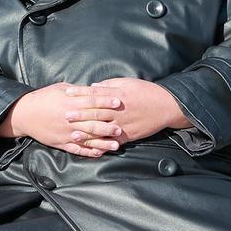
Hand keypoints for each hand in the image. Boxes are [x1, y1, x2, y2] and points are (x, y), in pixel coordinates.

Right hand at [0, 83, 122, 156]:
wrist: (25, 114)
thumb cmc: (44, 97)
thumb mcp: (60, 88)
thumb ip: (78, 91)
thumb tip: (94, 89)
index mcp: (69, 103)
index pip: (92, 102)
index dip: (106, 101)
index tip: (118, 101)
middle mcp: (69, 119)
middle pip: (92, 122)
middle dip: (108, 125)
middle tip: (122, 126)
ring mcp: (65, 133)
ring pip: (87, 139)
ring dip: (103, 142)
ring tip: (116, 144)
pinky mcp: (61, 143)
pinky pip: (77, 149)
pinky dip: (89, 152)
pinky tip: (100, 153)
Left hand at [63, 78, 190, 147]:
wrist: (165, 107)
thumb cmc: (145, 91)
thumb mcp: (127, 82)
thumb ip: (109, 85)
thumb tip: (93, 86)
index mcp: (116, 95)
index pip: (94, 94)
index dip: (80, 93)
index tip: (67, 93)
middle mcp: (118, 111)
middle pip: (95, 112)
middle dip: (79, 114)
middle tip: (64, 115)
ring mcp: (122, 125)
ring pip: (102, 129)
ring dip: (87, 132)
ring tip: (74, 134)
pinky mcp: (128, 136)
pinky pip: (112, 142)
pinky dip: (102, 145)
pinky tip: (92, 148)